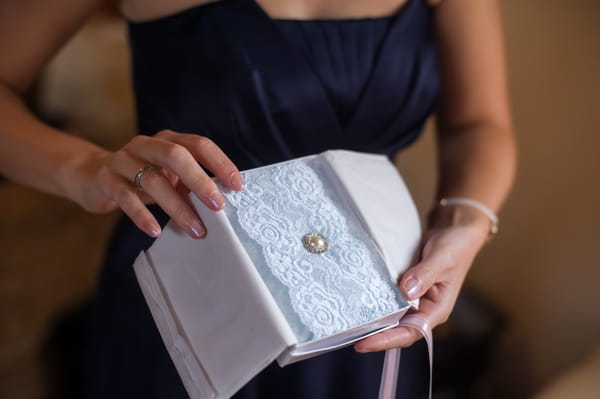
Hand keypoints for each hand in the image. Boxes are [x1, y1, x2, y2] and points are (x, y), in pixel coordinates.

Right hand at [71, 130, 242, 237]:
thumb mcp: (168, 175)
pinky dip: (142, 215)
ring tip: (195, 230)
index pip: (198, 144)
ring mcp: (123, 161)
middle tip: (218, 206)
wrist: (92, 176)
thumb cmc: (142, 177)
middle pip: (176, 155)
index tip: (237, 185)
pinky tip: (155, 230)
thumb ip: (190, 182)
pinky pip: (125, 197)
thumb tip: (222, 202)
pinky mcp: (106, 180)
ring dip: (177, 207)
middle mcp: (145, 145)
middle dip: (200, 181)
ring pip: (153, 180)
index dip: (219, 162)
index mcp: (167, 139)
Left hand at [354, 206, 489, 351]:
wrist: (454, 229)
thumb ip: (425, 275)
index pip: (410, 332)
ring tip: (349, 324)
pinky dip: (376, 300)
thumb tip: (406, 292)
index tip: (365, 343)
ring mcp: (414, 298)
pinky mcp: (405, 286)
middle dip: (374, 334)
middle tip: (348, 336)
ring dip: (373, 320)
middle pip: (397, 328)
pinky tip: (358, 299)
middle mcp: (424, 308)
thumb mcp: (442, 259)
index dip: (387, 340)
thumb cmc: (455, 246)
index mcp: (436, 309)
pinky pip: (389, 297)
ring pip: (392, 315)